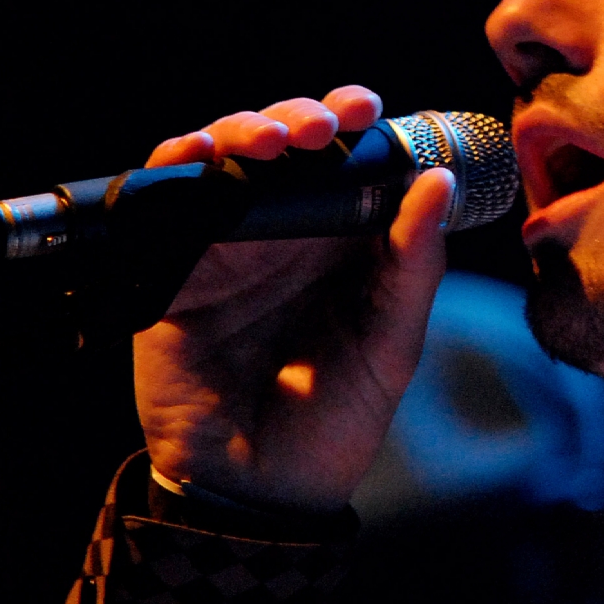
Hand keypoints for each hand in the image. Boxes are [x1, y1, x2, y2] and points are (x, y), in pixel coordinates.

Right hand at [131, 85, 454, 511]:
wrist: (259, 493)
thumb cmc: (334, 423)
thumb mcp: (391, 346)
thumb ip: (413, 267)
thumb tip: (438, 182)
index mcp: (344, 245)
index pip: (349, 161)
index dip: (357, 125)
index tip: (370, 110)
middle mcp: (284, 235)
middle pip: (285, 147)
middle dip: (301, 117)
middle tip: (325, 124)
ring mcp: (225, 248)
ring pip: (226, 160)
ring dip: (245, 130)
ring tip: (272, 139)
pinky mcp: (170, 271)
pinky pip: (164, 202)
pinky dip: (177, 165)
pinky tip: (199, 154)